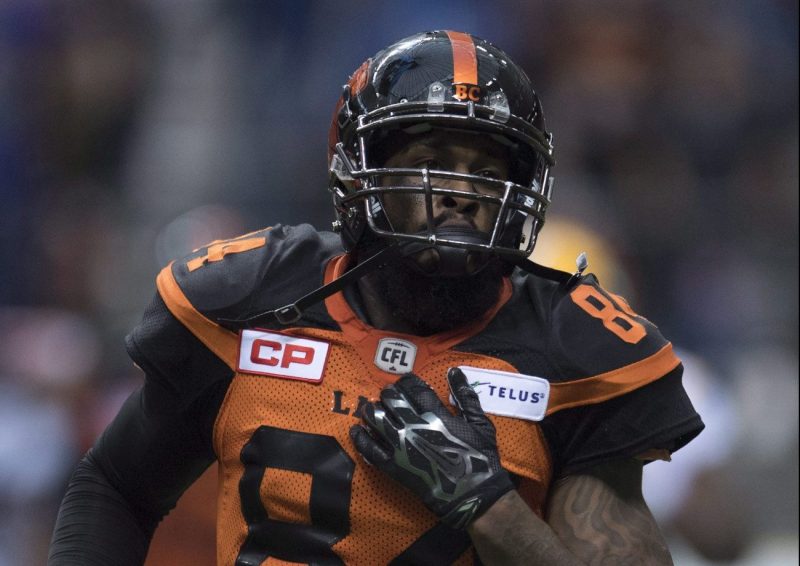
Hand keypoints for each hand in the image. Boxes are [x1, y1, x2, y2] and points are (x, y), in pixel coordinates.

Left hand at [349, 368, 513, 528]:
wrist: (470, 496)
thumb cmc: (479, 459)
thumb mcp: (481, 424)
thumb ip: (466, 396)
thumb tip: (454, 371)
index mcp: (436, 415)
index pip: (413, 388)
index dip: (407, 382)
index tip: (406, 382)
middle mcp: (415, 427)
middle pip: (392, 400)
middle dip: (389, 394)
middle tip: (389, 395)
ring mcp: (401, 447)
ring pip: (376, 420)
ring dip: (372, 410)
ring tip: (372, 409)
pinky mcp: (393, 466)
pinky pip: (370, 449)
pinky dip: (361, 438)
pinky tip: (356, 431)